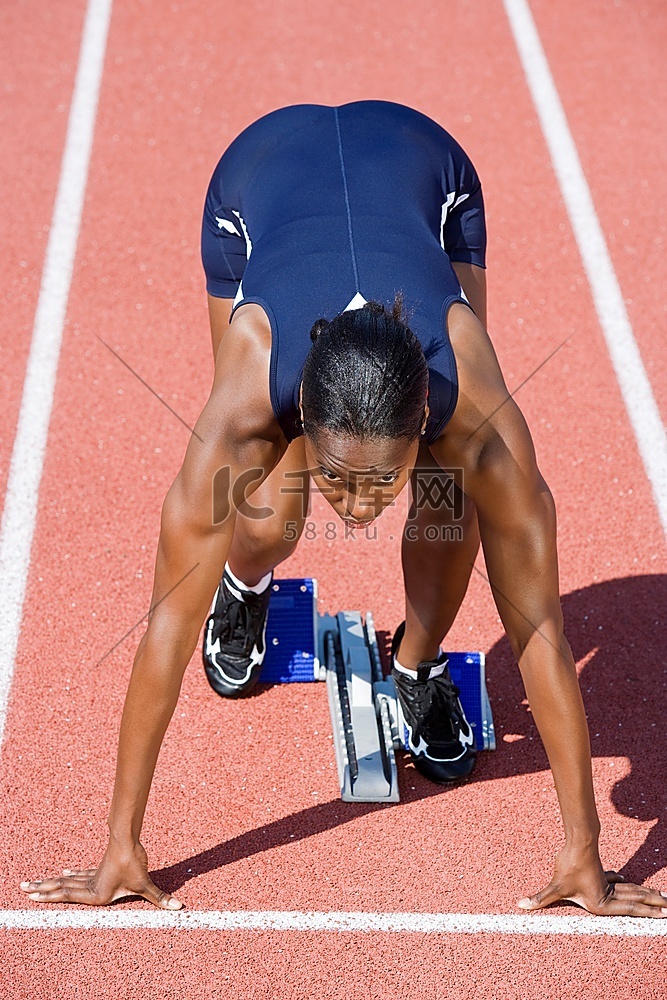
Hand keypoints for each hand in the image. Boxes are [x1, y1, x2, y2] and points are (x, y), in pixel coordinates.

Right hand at [19, 840, 182, 908]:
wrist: (128, 838)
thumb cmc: (134, 862)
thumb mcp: (146, 884)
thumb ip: (160, 898)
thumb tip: (179, 909)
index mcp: (95, 893)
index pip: (67, 896)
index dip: (48, 897)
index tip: (31, 896)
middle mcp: (89, 885)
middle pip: (60, 888)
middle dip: (41, 890)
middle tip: (23, 889)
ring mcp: (91, 876)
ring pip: (66, 881)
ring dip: (50, 883)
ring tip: (33, 884)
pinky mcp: (97, 869)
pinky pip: (78, 875)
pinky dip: (68, 876)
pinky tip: (62, 875)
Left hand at [518, 846, 666, 917]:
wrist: (578, 841)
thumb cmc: (569, 865)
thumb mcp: (555, 886)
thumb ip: (540, 899)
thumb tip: (520, 906)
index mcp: (602, 903)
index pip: (629, 910)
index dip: (646, 913)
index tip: (662, 915)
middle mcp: (608, 893)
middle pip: (635, 899)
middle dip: (652, 905)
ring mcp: (606, 881)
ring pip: (630, 889)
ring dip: (643, 894)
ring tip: (659, 897)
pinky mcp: (601, 872)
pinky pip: (617, 880)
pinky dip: (624, 882)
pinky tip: (626, 879)